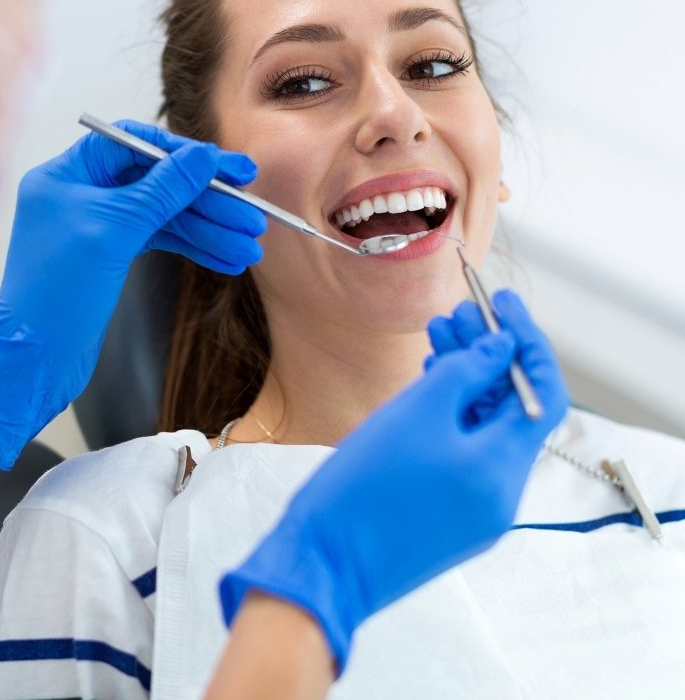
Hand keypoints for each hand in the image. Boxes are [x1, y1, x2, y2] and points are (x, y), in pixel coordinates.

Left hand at [0, 121, 265, 468]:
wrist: (35, 359)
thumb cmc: (58, 291)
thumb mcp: (115, 230)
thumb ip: (163, 190)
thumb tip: (203, 156)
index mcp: (68, 175)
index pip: (136, 145)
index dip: (186, 154)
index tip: (229, 167)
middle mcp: (82, 194)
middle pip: (157, 183)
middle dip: (207, 202)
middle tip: (252, 216)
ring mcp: (98, 226)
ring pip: (164, 216)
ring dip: (208, 230)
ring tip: (250, 247)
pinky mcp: (111, 256)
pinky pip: (159, 241)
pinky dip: (193, 249)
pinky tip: (227, 260)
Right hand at [219, 294, 567, 675]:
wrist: (323, 561)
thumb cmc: (365, 487)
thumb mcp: (415, 413)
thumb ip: (466, 372)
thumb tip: (502, 348)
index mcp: (502, 468)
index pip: (541, 393)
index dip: (526, 342)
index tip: (504, 304)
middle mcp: (501, 492)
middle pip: (509, 409)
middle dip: (488, 355)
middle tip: (459, 312)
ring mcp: (476, 507)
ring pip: (483, 428)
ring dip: (466, 380)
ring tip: (437, 334)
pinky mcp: (448, 513)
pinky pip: (463, 451)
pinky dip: (451, 413)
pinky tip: (428, 379)